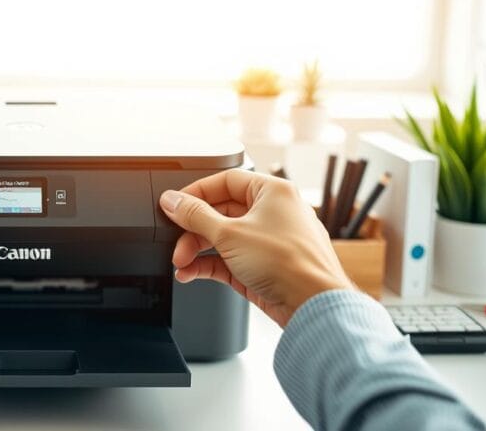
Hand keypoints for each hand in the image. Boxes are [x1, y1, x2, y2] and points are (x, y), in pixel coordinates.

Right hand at [160, 169, 353, 326]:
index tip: (175, 205)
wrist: (313, 305)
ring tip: (181, 262)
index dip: (196, 192)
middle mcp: (273, 213)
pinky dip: (208, 265)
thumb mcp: (229, 233)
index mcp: (272, 192)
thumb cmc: (289, 263)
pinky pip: (229, 259)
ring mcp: (269, 242)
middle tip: (175, 238)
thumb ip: (195, 215)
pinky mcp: (263, 267)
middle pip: (220, 212)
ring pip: (223, 238)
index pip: (225, 181)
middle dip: (193, 229)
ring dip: (197, 250)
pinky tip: (190, 273)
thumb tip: (173, 200)